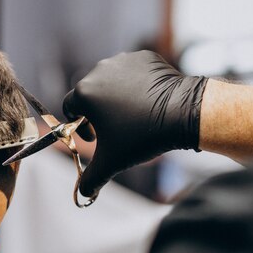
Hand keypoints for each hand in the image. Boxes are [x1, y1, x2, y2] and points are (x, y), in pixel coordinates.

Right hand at [63, 50, 207, 196]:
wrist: (182, 113)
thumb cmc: (143, 137)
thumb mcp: (112, 162)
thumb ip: (91, 180)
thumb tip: (82, 195)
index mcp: (85, 92)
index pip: (69, 108)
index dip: (79, 127)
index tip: (95, 138)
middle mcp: (99, 70)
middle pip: (91, 94)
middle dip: (99, 113)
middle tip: (116, 130)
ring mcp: (122, 60)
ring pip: (112, 82)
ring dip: (117, 98)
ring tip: (134, 117)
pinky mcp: (144, 57)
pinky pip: (133, 72)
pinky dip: (137, 85)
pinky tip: (148, 102)